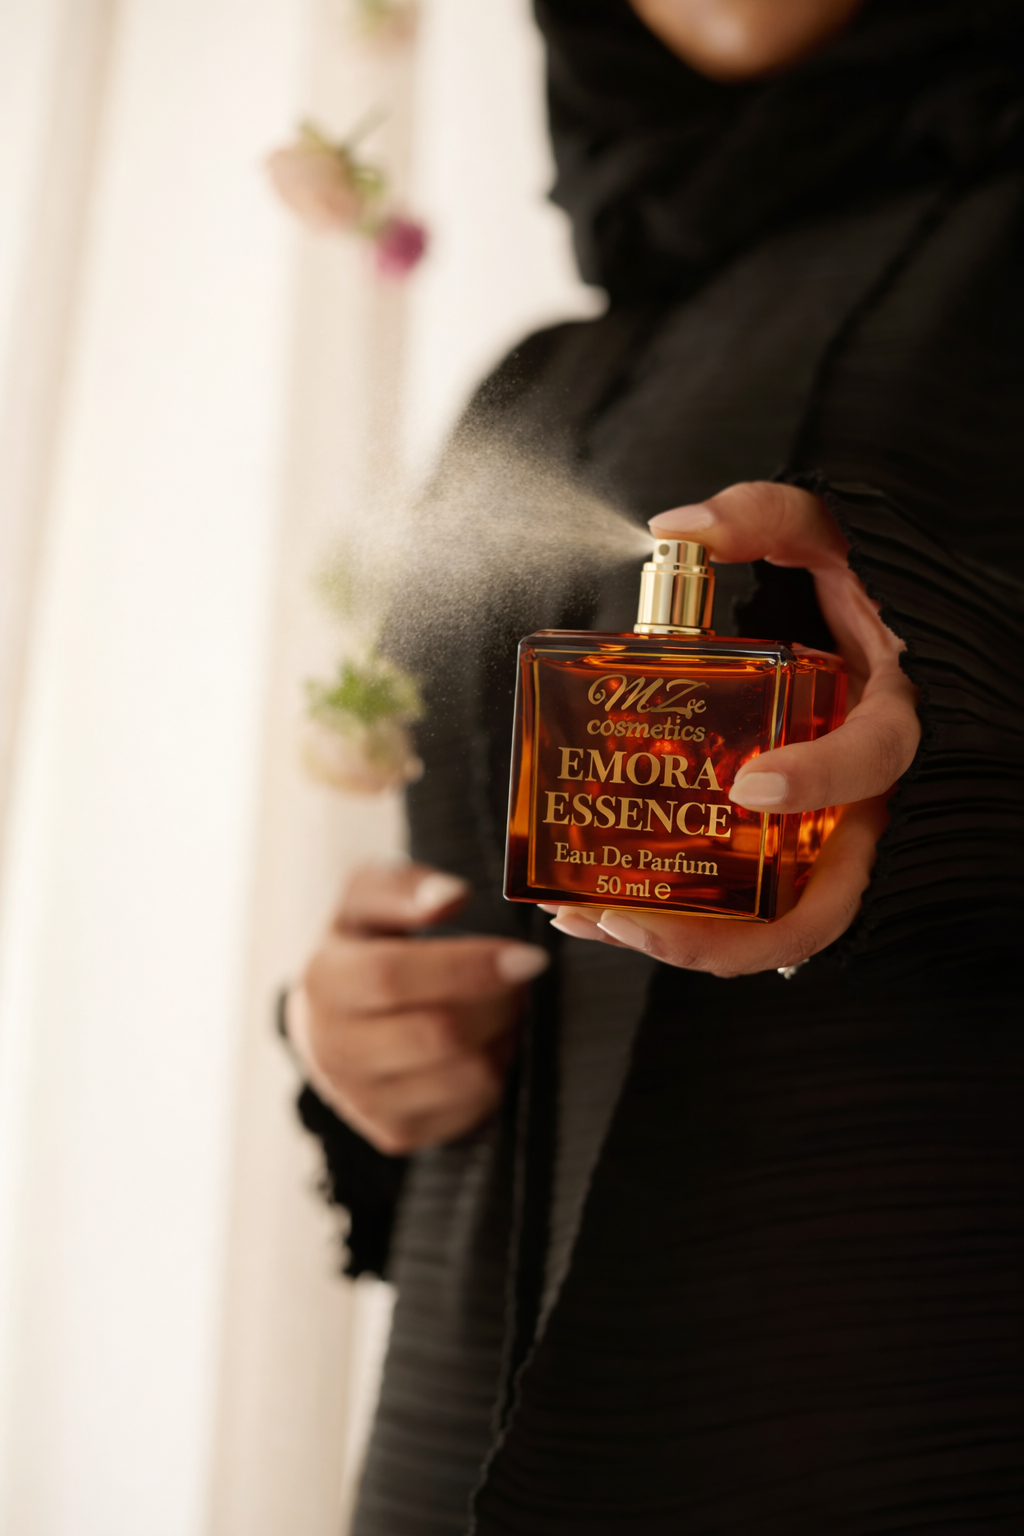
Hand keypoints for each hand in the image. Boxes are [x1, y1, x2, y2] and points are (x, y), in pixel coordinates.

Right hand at [287, 863, 547, 1153]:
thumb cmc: (363, 942)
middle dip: (499, 1003)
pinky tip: (483, 1042)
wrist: (330, 1018)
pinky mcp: (395, 1133)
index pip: (394, 978)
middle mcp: (331, 1050)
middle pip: (440, 1034)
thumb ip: (407, 887)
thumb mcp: (370, 896)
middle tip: (520, 977)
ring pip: (465, 1077)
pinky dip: (495, 1072)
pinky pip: (473, 1109)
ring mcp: (361, 1101)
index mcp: (324, 982)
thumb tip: (450, 897)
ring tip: (499, 1005)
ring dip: (503, 1037)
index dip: (468, 966)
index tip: (529, 956)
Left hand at [546, 481, 920, 975]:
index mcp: (884, 723)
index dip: (823, 782)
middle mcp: (860, 806)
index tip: (750, 785)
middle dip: (727, 938)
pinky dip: (666, 919)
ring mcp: (818, 843)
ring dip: (678, 943)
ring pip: (766, 928)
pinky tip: (589, 905)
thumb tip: (675, 527)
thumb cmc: (848, 597)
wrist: (866, 638)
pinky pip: (732, 909)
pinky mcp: (777, 857)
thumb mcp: (825, 540)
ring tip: (585, 920)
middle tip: (633, 921)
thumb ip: (765, 519)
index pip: (876, 762)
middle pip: (820, 910)